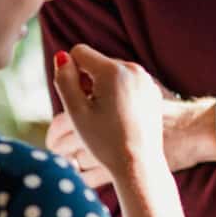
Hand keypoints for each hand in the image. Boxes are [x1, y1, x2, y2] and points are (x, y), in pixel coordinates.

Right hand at [50, 45, 167, 184]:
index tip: (80, 99)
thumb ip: (64, 80)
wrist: (139, 163)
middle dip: (88, 81)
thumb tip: (62, 56)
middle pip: (97, 62)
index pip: (79, 52)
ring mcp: (146, 79)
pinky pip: (128, 83)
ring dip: (103, 88)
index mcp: (113, 70)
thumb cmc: (105, 140)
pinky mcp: (153, 91)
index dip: (72, 75)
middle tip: (92, 112)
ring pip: (112, 73)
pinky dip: (120, 94)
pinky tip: (121, 118)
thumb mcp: (76, 111)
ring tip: (107, 116)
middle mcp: (133, 68)